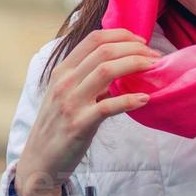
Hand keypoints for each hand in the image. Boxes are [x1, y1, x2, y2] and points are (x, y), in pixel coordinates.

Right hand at [14, 29, 160, 195]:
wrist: (39, 159)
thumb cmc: (57, 125)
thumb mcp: (65, 94)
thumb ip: (86, 78)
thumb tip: (119, 64)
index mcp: (62, 71)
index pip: (94, 39)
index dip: (122, 35)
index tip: (142, 42)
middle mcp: (65, 82)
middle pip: (104, 51)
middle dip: (135, 49)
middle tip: (155, 57)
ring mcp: (71, 102)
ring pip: (107, 71)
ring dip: (136, 65)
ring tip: (154, 69)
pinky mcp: (79, 124)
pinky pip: (109, 106)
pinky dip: (130, 100)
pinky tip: (145, 98)